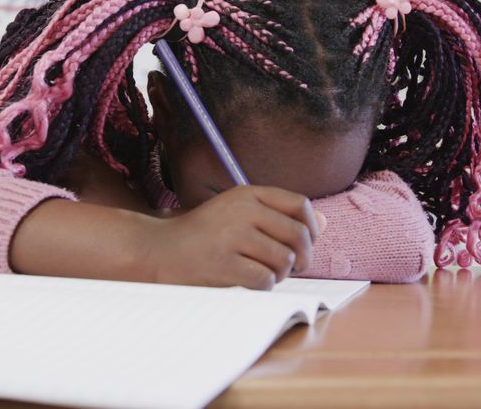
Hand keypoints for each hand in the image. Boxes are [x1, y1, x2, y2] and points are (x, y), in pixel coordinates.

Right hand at [144, 186, 324, 289]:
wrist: (156, 251)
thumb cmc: (202, 235)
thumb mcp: (238, 213)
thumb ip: (279, 216)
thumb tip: (323, 224)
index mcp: (247, 194)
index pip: (299, 205)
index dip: (310, 229)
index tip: (302, 244)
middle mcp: (242, 211)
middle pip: (298, 236)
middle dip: (302, 259)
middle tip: (289, 269)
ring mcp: (232, 237)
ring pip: (284, 261)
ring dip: (279, 275)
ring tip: (261, 273)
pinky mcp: (223, 264)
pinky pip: (265, 280)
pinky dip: (262, 287)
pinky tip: (246, 282)